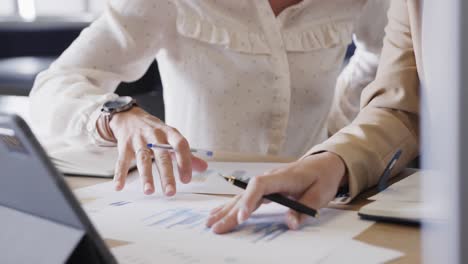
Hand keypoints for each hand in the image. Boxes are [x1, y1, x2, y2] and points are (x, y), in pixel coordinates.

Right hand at [109, 107, 207, 195]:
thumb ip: (186, 154)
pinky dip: (120, 174)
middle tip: (170, 192)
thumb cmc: (155, 131)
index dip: (185, 162)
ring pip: (143, 159)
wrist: (129, 116)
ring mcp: (138, 140)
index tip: (187, 180)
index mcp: (169, 133)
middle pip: (162, 156)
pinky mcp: (124, 146)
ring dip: (146, 176)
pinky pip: (122, 161)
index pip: (180, 145)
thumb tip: (204, 167)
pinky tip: (119, 186)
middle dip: (167, 175)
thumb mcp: (171, 138)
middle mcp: (154, 136)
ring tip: (149, 191)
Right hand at [205, 152, 345, 233]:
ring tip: (210, 222)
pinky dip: (231, 205)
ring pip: (242, 195)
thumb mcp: (320, 194)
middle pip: (245, 193)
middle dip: (230, 211)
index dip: (248, 201)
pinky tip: (219, 212)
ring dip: (225, 209)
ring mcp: (266, 181)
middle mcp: (270, 178)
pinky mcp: (265, 186)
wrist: (323, 163)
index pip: (260, 186)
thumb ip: (304, 209)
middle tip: (216, 227)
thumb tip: (290, 223)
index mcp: (283, 177)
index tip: (241, 218)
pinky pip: (245, 196)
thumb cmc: (322, 177)